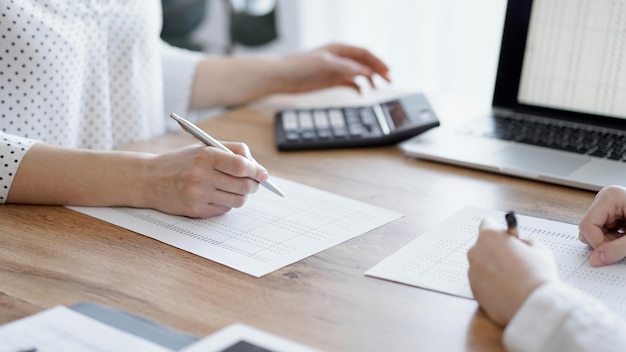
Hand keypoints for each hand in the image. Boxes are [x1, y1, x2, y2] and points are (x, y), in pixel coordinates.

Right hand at [141, 142, 267, 217]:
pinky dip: (227, 203)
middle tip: (254, 183)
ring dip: (242, 195)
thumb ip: (231, 150)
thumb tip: (256, 165)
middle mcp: (201, 176)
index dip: (257, 170)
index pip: (240, 165)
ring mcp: (198, 195)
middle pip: (243, 185)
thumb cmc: (181, 162)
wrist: (148, 179)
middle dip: (254, 184)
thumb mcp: (203, 147)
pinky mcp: (195, 210)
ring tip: (235, 189)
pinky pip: (224, 210)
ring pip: (237, 200)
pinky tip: (219, 196)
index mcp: (205, 155)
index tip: (263, 174)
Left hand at [278, 43, 390, 93]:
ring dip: (369, 80)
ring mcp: (336, 70)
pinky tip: (361, 93)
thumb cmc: (299, 65)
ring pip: (359, 74)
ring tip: (377, 89)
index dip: (377, 62)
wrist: (282, 77)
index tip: (388, 72)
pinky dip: (357, 88)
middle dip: (377, 71)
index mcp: (339, 49)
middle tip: (389, 81)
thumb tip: (365, 71)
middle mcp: (340, 58)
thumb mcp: (324, 64)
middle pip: (364, 63)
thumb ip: (346, 67)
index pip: (364, 53)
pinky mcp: (331, 81)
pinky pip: (349, 83)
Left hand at [467, 217, 558, 324]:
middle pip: (483, 245)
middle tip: (513, 260)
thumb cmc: (537, 276)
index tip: (507, 237)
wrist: (532, 306)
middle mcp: (475, 251)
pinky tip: (507, 290)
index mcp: (489, 236)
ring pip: (482, 265)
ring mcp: (472, 272)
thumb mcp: (539, 249)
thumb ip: (525, 242)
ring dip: (493, 268)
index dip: (500, 230)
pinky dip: (490, 284)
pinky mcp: (473, 289)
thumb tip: (520, 244)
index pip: (487, 223)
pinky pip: (481, 281)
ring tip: (513, 279)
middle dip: (496, 250)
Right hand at [579, 185, 625, 266]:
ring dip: (610, 240)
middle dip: (605, 241)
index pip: (587, 225)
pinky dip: (615, 238)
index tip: (611, 253)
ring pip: (595, 231)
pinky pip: (603, 230)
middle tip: (625, 243)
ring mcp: (608, 205)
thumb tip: (596, 259)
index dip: (598, 243)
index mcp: (609, 197)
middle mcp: (605, 198)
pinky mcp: (613, 213)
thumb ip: (616, 250)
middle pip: (589, 228)